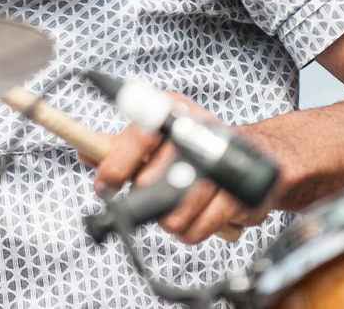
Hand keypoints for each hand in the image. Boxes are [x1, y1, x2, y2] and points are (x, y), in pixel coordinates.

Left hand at [86, 92, 275, 244]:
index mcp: (173, 112)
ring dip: (168, 219)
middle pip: (148, 184)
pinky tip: (199, 214)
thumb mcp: (159, 137)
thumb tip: (84, 152)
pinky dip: (191, 230)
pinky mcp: (239, 196)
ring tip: (180, 203)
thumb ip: (120, 146)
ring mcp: (221, 165)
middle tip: (154, 193)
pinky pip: (195, 230)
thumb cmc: (196, 147)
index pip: (137, 136)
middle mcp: (198, 132)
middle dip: (144, 198)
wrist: (259, 157)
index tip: (104, 184)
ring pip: (171, 216)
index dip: (115, 164)